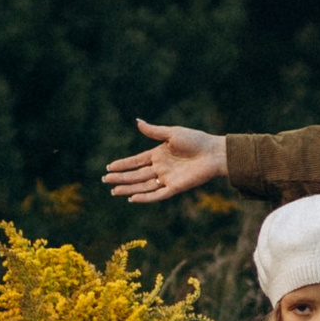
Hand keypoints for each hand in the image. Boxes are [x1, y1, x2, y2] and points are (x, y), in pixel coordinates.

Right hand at [102, 119, 226, 204]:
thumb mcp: (172, 133)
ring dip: (128, 188)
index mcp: (158, 154)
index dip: (122, 164)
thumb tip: (136, 122)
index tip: (108, 167)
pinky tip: (132, 199)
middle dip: (120, 177)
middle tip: (105, 179)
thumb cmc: (196, 140)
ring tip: (114, 190)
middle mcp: (160, 168)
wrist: (214, 152)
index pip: (135, 161)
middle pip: (136, 175)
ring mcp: (166, 178)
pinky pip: (157, 194)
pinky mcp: (175, 188)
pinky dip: (145, 197)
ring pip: (143, 185)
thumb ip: (154, 131)